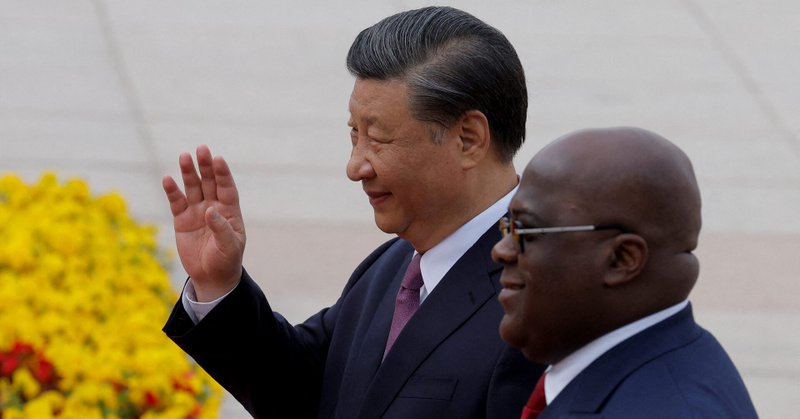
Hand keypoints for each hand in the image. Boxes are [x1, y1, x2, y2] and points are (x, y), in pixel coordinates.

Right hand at [162, 145, 245, 301]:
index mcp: (230, 211)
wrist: (211, 277)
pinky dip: (172, 191)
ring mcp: (197, 211)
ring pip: (193, 188)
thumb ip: (221, 229)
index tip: (219, 159)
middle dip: (205, 166)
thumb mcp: (229, 247)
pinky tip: (168, 179)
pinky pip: (176, 202)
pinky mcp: (182, 219)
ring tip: (184, 156)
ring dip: (188, 172)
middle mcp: (214, 207)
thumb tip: (210, 211)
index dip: (223, 174)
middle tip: (201, 149)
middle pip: (209, 182)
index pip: (227, 188)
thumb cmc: (226, 261)